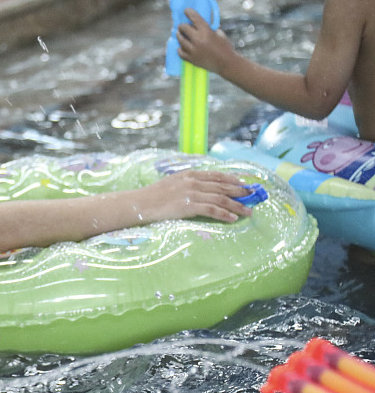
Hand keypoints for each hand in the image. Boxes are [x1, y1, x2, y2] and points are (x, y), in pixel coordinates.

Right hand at [135, 170, 251, 223]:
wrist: (139, 204)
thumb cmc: (152, 197)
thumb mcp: (171, 183)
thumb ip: (186, 183)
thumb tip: (201, 189)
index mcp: (189, 174)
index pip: (217, 175)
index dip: (233, 180)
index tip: (244, 184)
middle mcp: (193, 181)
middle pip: (223, 187)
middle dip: (240, 192)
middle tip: (253, 197)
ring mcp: (192, 193)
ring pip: (221, 199)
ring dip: (237, 205)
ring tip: (248, 211)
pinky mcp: (189, 206)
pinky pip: (212, 210)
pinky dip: (225, 214)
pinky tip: (233, 218)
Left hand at [176, 8, 235, 73]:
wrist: (226, 63)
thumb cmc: (225, 47)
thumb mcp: (219, 34)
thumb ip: (209, 29)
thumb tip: (200, 26)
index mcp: (206, 31)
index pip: (194, 18)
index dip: (189, 12)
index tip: (186, 10)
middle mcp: (198, 40)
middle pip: (184, 28)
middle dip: (182, 26)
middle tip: (181, 25)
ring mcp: (193, 50)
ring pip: (180, 40)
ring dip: (179, 36)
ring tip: (179, 34)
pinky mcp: (191, 59)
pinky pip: (181, 52)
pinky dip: (180, 49)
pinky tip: (180, 47)